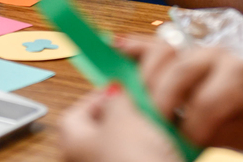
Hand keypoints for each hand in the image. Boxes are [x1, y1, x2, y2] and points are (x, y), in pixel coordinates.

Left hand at [60, 86, 181, 161]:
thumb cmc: (133, 161)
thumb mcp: (123, 118)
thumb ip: (115, 100)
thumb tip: (113, 92)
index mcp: (72, 144)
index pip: (75, 112)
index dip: (96, 97)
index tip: (120, 88)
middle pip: (102, 131)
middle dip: (125, 116)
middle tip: (145, 105)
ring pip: (124, 148)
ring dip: (144, 134)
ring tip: (163, 124)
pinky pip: (141, 158)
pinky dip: (154, 151)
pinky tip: (170, 146)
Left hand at [119, 36, 242, 149]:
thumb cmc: (221, 110)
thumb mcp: (182, 103)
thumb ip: (153, 91)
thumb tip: (116, 87)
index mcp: (182, 55)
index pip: (150, 45)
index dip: (131, 45)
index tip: (111, 46)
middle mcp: (199, 50)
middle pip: (162, 55)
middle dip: (148, 89)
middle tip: (147, 116)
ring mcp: (221, 58)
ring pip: (181, 74)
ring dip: (171, 106)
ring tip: (171, 129)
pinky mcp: (241, 77)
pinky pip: (208, 100)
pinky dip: (197, 123)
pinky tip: (196, 134)